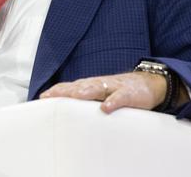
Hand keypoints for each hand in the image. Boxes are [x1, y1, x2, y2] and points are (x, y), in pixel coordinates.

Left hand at [39, 72, 166, 113]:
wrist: (147, 83)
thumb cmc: (119, 90)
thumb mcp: (100, 94)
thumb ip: (86, 99)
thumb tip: (66, 108)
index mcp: (92, 85)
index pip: (71, 87)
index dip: (58, 91)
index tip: (43, 97)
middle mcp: (100, 84)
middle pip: (80, 85)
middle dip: (66, 91)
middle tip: (52, 96)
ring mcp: (114, 87)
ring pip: (99, 87)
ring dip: (87, 91)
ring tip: (77, 96)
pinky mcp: (129, 93)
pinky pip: (120, 97)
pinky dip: (113, 101)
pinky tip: (106, 107)